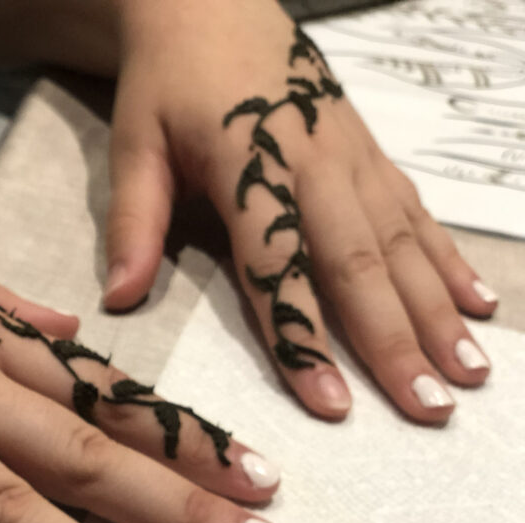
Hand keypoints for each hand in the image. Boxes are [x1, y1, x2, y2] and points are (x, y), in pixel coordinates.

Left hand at [103, 0, 495, 422]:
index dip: (304, 336)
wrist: (211, 4)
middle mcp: (316, 164)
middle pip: (359, 265)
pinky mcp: (371, 153)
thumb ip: (134, 221)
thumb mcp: (135, 142)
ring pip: (402, 244)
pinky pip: (417, 213)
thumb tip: (117, 300)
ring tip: (467, 374)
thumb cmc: (167, 81)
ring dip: (436, 312)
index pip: (278, 265)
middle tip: (427, 408)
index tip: (330, 402)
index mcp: (251, 165)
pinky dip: (448, 262)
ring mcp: (353, 157)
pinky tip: (478, 306)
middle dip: (395, 342)